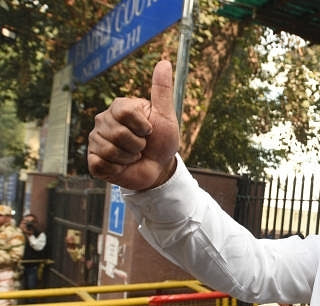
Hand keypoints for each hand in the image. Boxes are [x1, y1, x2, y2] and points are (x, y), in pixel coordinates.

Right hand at [88, 60, 179, 190]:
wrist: (158, 168)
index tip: (149, 130)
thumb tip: (163, 62)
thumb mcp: (166, 116)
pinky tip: (121, 165)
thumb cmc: (162, 140)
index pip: (125, 113)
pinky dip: (118, 168)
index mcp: (119, 107)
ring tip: (133, 156)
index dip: (143, 126)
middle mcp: (103, 120)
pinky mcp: (93, 160)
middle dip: (138, 144)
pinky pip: (102, 164)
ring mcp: (96, 140)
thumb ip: (162, 90)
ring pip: (111, 150)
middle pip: (118, 133)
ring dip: (129, 157)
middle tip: (141, 146)